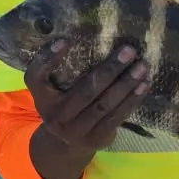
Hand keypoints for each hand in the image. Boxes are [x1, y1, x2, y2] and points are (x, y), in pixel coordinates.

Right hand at [24, 39, 148, 178]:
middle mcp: (55, 116)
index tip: (66, 40)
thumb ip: (61, 69)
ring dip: (126, 84)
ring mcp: (75, 130)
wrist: (65, 144)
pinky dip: (131, 100)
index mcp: (41, 98)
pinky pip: (116, 117)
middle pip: (85, 90)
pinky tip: (143, 85)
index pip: (35, 77)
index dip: (48, 58)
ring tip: (141, 66)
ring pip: (104, 105)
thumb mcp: (53, 90)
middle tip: (128, 50)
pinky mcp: (95, 139)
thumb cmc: (63, 104)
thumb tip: (93, 34)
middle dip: (110, 69)